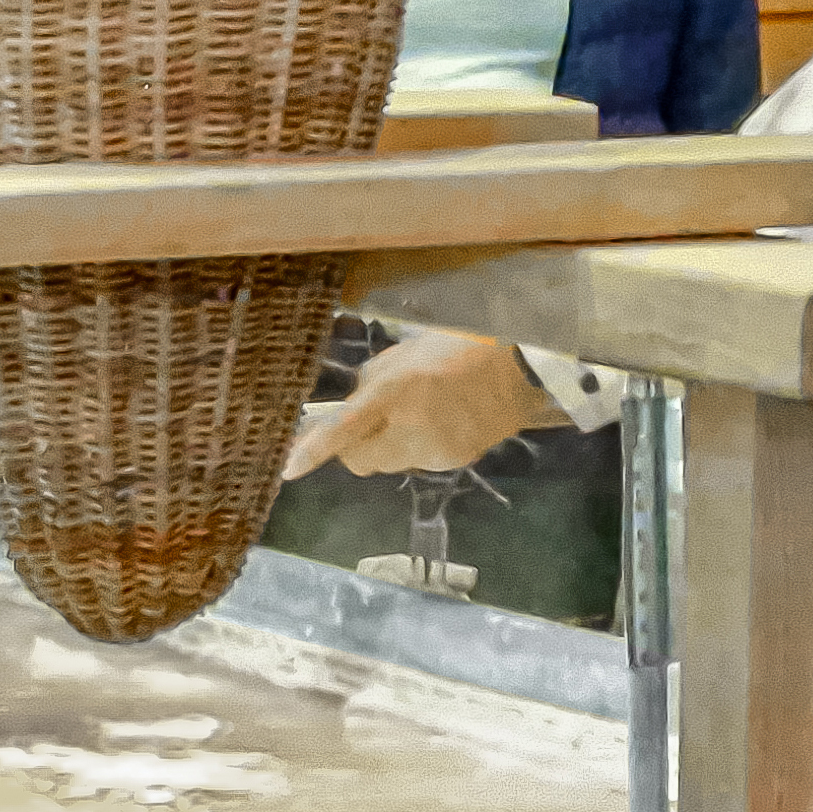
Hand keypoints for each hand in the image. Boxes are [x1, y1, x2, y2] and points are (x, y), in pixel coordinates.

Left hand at [284, 330, 554, 479]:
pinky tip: (442, 421)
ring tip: (418, 413)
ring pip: (391, 463)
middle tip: (369, 422)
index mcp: (397, 391)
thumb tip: (351, 409)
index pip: (345, 429)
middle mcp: (413, 428)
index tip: (289, 467)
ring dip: (390, 445)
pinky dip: (419, 446)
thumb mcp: (406, 355)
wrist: (523, 362)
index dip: (315, 450)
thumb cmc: (459, 344)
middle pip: (362, 461)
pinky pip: (420, 461)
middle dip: (357, 446)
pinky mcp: (457, 461)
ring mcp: (436, 451)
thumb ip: (374, 384)